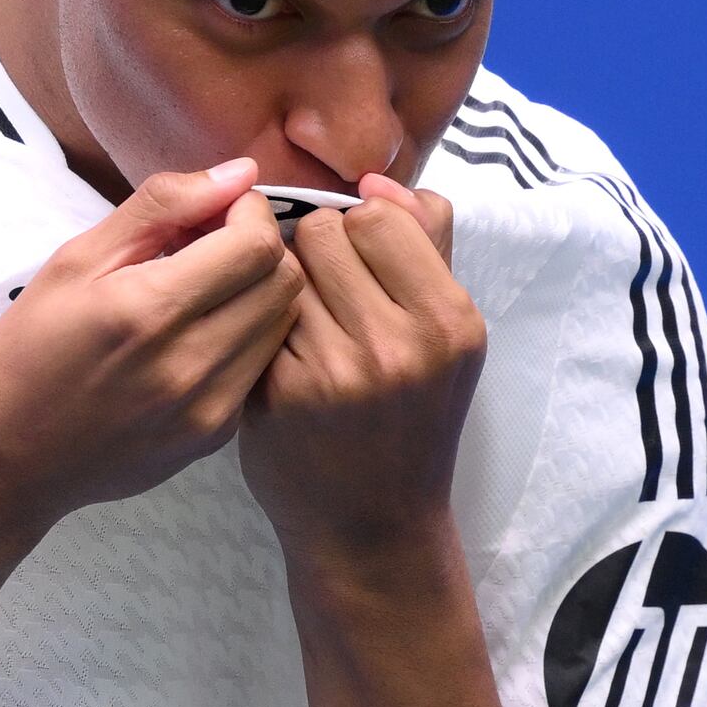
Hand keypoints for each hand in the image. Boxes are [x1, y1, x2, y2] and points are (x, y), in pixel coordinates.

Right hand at [0, 158, 311, 526]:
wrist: (4, 462)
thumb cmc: (26, 351)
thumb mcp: (74, 260)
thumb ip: (161, 207)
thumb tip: (240, 173)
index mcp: (147, 310)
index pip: (255, 243)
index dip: (247, 212)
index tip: (215, 210)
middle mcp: (190, 365)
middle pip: (283, 282)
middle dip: (259, 246)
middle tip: (211, 245)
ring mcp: (208, 410)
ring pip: (282, 325)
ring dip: (258, 292)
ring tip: (204, 290)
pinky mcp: (214, 438)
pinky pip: (260, 367)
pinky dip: (245, 337)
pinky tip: (198, 336)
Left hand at [237, 174, 482, 566]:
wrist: (372, 525)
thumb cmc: (411, 418)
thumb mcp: (447, 335)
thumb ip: (427, 245)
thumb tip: (378, 181)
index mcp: (450, 321)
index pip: (380, 214)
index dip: (361, 231)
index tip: (365, 267)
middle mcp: (399, 345)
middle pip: (323, 232)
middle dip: (319, 254)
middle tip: (332, 301)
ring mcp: (335, 371)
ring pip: (282, 268)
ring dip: (288, 287)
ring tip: (309, 329)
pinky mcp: (279, 392)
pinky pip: (256, 314)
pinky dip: (264, 327)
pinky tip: (284, 359)